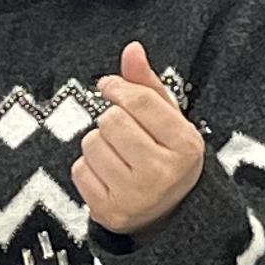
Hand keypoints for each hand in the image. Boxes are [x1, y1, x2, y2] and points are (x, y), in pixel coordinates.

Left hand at [75, 41, 205, 235]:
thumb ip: (148, 84)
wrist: (169, 215)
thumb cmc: (166, 157)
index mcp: (185, 146)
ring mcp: (135, 196)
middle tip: (125, 133)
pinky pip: (79, 170)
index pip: (139, 101)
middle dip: (112, 120)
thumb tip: (132, 49)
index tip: (110, 87)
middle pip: (112, 120)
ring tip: (118, 156)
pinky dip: (88, 168)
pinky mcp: (109, 212)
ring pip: (91, 143)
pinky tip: (108, 175)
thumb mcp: (168, 120)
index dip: (118, 88)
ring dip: (99, 143)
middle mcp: (162, 173)